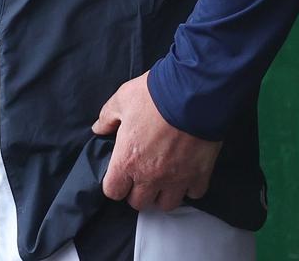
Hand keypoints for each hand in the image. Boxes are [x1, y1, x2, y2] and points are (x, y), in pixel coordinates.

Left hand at [92, 70, 221, 211]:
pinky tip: (185, 172)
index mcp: (127, 160)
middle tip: (141, 175)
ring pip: (167, 204)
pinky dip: (189, 187)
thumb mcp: (121, 100)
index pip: (113, 191)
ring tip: (163, 178)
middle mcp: (150, 176)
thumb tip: (99, 128)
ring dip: (163, 194)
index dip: (114, 184)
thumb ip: (107, 118)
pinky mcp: (199, 175)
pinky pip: (193, 193)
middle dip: (137, 191)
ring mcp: (176, 178)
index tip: (119, 174)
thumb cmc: (153, 97)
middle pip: (139, 202)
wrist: (191, 94)